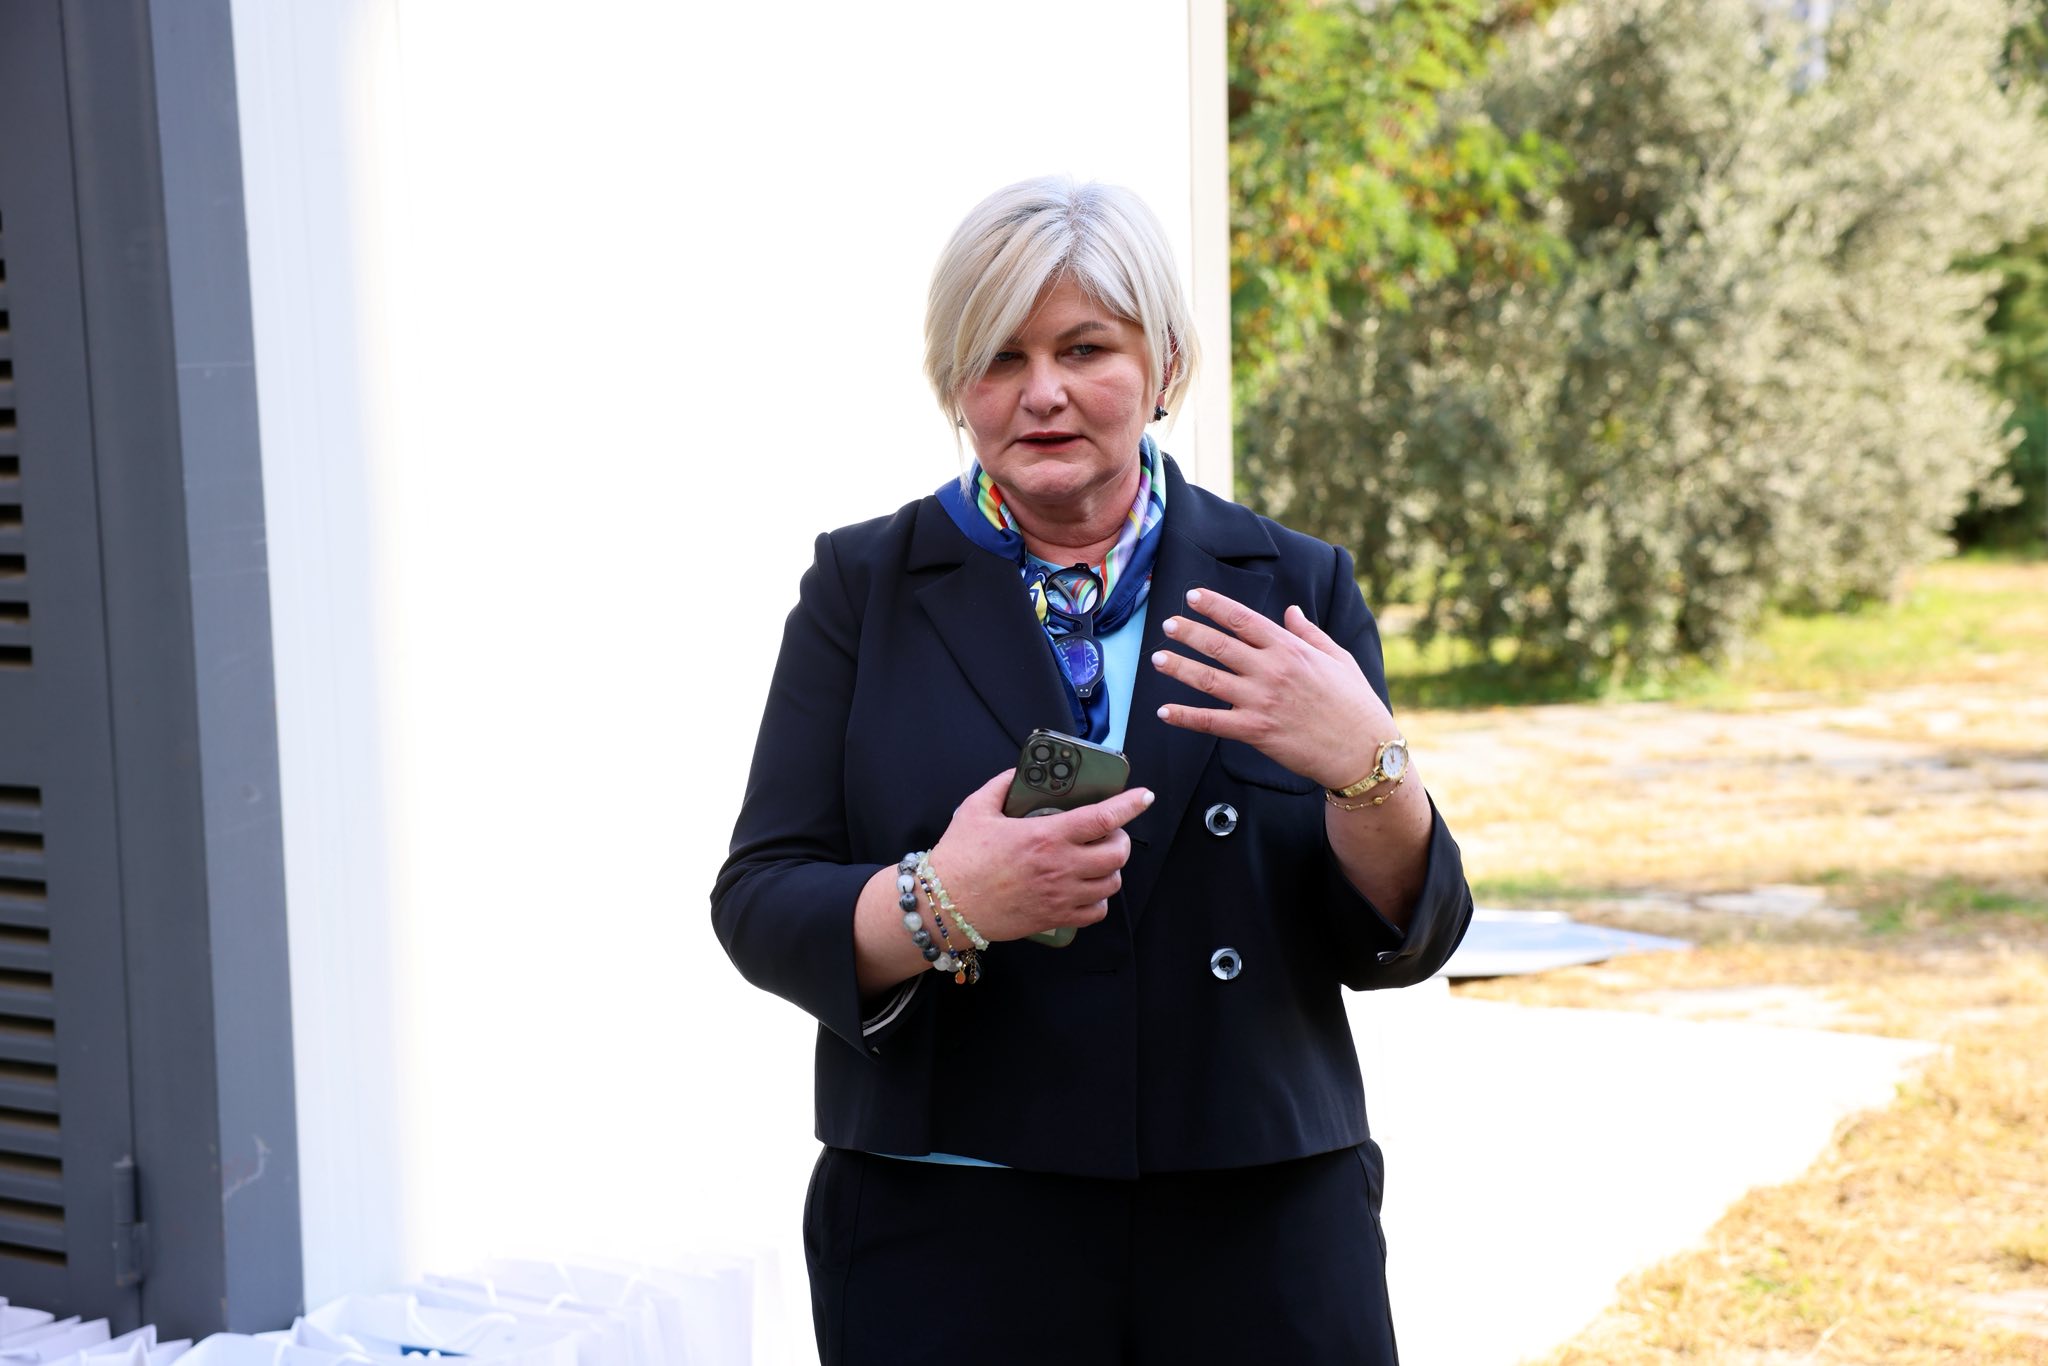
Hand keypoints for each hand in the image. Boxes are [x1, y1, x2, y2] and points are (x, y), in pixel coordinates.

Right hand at [926, 769, 1154, 942]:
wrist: (945, 904)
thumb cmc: (960, 857)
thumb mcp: (976, 809)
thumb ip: (1002, 785)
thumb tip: (1019, 772)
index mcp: (1046, 835)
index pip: (1103, 817)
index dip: (1130, 805)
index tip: (1144, 797)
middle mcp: (1060, 866)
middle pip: (1117, 853)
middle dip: (1120, 839)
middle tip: (1107, 833)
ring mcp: (1061, 895)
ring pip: (1111, 883)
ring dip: (1110, 869)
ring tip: (1096, 860)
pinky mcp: (1055, 918)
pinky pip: (1096, 912)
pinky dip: (1098, 899)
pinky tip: (1085, 889)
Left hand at [1151, 587, 1395, 790]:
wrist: (1362, 750)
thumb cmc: (1355, 704)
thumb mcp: (1338, 658)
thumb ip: (1309, 633)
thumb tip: (1290, 611)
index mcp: (1290, 649)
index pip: (1243, 619)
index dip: (1214, 605)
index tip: (1192, 596)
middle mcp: (1271, 670)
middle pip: (1219, 645)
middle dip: (1189, 632)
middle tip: (1167, 624)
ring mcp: (1261, 701)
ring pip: (1208, 679)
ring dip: (1179, 667)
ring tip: (1157, 658)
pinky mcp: (1255, 731)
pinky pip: (1211, 722)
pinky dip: (1185, 716)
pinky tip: (1164, 711)